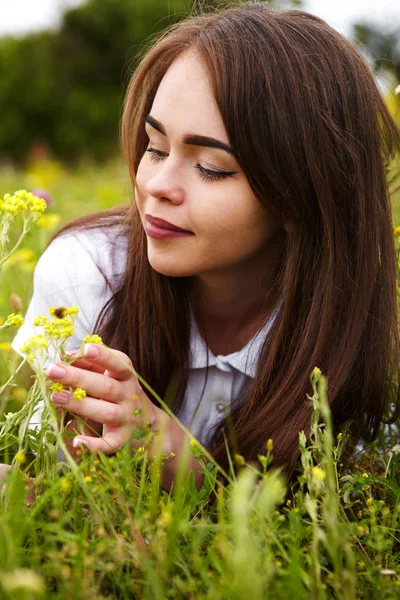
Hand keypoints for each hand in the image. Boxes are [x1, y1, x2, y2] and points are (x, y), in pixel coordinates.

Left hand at [46, 343, 165, 454]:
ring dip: (80, 405)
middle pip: (105, 387)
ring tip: (56, 397)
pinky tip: (77, 441)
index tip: (86, 349)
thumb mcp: (111, 374)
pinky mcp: (122, 439)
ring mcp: (126, 418)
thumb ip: (90, 363)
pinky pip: (108, 444)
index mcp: (126, 376)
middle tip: (53, 371)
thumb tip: (64, 357)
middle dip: (78, 378)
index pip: (118, 363)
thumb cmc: (120, 391)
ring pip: (105, 412)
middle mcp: (129, 396)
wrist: (148, 423)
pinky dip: (94, 445)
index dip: (103, 356)